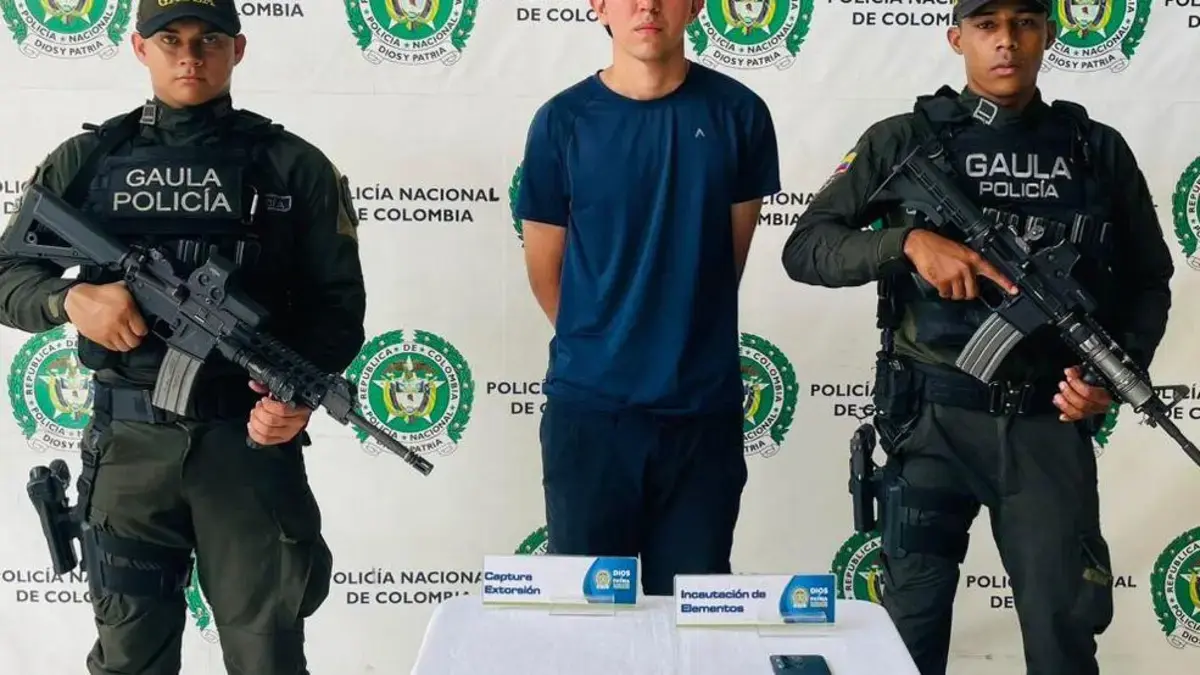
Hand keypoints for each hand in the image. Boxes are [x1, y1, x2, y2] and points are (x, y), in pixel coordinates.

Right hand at [63, 282, 147, 351]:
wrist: (77, 299)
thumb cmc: (98, 293)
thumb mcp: (120, 288)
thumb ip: (133, 295)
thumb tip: (141, 297)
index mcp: (126, 311)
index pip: (142, 330)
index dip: (143, 330)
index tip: (141, 329)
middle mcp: (118, 324)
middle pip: (134, 342)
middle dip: (136, 339)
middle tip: (135, 335)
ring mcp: (108, 332)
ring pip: (124, 347)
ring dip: (127, 344)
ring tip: (126, 338)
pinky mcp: (99, 338)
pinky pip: (112, 348)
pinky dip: (116, 345)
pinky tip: (116, 339)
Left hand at [247, 380, 311, 445]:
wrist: (298, 411)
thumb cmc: (289, 401)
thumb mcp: (280, 390)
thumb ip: (267, 386)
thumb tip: (253, 384)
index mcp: (300, 408)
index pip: (282, 410)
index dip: (268, 405)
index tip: (264, 399)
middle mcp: (297, 422)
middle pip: (272, 421)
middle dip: (260, 412)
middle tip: (258, 406)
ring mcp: (290, 433)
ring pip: (267, 431)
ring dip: (256, 421)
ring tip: (255, 414)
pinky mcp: (282, 439)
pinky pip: (265, 440)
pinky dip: (254, 433)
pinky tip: (252, 424)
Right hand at [903, 229, 1017, 299]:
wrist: (921, 243)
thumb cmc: (938, 246)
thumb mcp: (960, 251)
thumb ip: (969, 264)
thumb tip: (973, 278)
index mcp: (973, 258)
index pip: (993, 272)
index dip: (1005, 283)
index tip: (1015, 290)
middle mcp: (966, 268)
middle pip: (973, 292)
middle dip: (966, 292)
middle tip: (959, 286)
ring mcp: (955, 275)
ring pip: (959, 295)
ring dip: (953, 292)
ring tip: (947, 282)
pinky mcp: (943, 281)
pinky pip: (946, 294)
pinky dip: (943, 292)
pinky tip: (940, 282)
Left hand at [1055, 367, 1112, 421]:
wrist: (1103, 385)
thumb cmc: (1096, 378)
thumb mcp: (1088, 371)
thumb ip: (1078, 371)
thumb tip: (1069, 371)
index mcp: (1106, 393)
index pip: (1089, 393)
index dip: (1076, 385)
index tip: (1069, 378)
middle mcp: (1102, 405)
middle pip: (1083, 404)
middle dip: (1069, 394)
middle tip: (1062, 385)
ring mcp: (1094, 411)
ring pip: (1079, 413)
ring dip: (1065, 405)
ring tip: (1058, 396)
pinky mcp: (1087, 415)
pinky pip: (1076, 419)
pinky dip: (1068, 417)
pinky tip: (1062, 415)